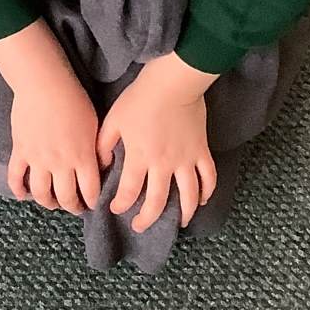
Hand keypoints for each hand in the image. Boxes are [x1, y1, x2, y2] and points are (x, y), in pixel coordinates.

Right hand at [7, 68, 100, 213]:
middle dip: (72, 207)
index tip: (92, 203)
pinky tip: (23, 195)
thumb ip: (96, 149)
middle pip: (65, 198)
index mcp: (82, 157)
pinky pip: (16, 177)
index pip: (90, 191)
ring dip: (47, 202)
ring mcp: (38, 159)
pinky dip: (18, 189)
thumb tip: (100, 165)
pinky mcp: (20, 151)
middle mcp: (60, 163)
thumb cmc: (74, 99)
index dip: (92, 202)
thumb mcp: (95, 125)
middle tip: (74, 206)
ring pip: (41, 193)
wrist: (44, 84)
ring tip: (52, 203)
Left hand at [98, 55, 217, 231]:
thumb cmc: (140, 99)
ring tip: (179, 224)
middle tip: (139, 226)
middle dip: (147, 218)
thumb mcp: (113, 120)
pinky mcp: (201, 151)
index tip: (114, 208)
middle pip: (158, 201)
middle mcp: (163, 164)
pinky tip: (201, 201)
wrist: (172, 83)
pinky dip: (207, 192)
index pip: (130, 191)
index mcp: (140, 157)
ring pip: (188, 195)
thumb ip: (104, 145)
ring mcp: (186, 159)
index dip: (121, 204)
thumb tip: (101, 165)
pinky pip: (208, 177)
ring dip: (183, 213)